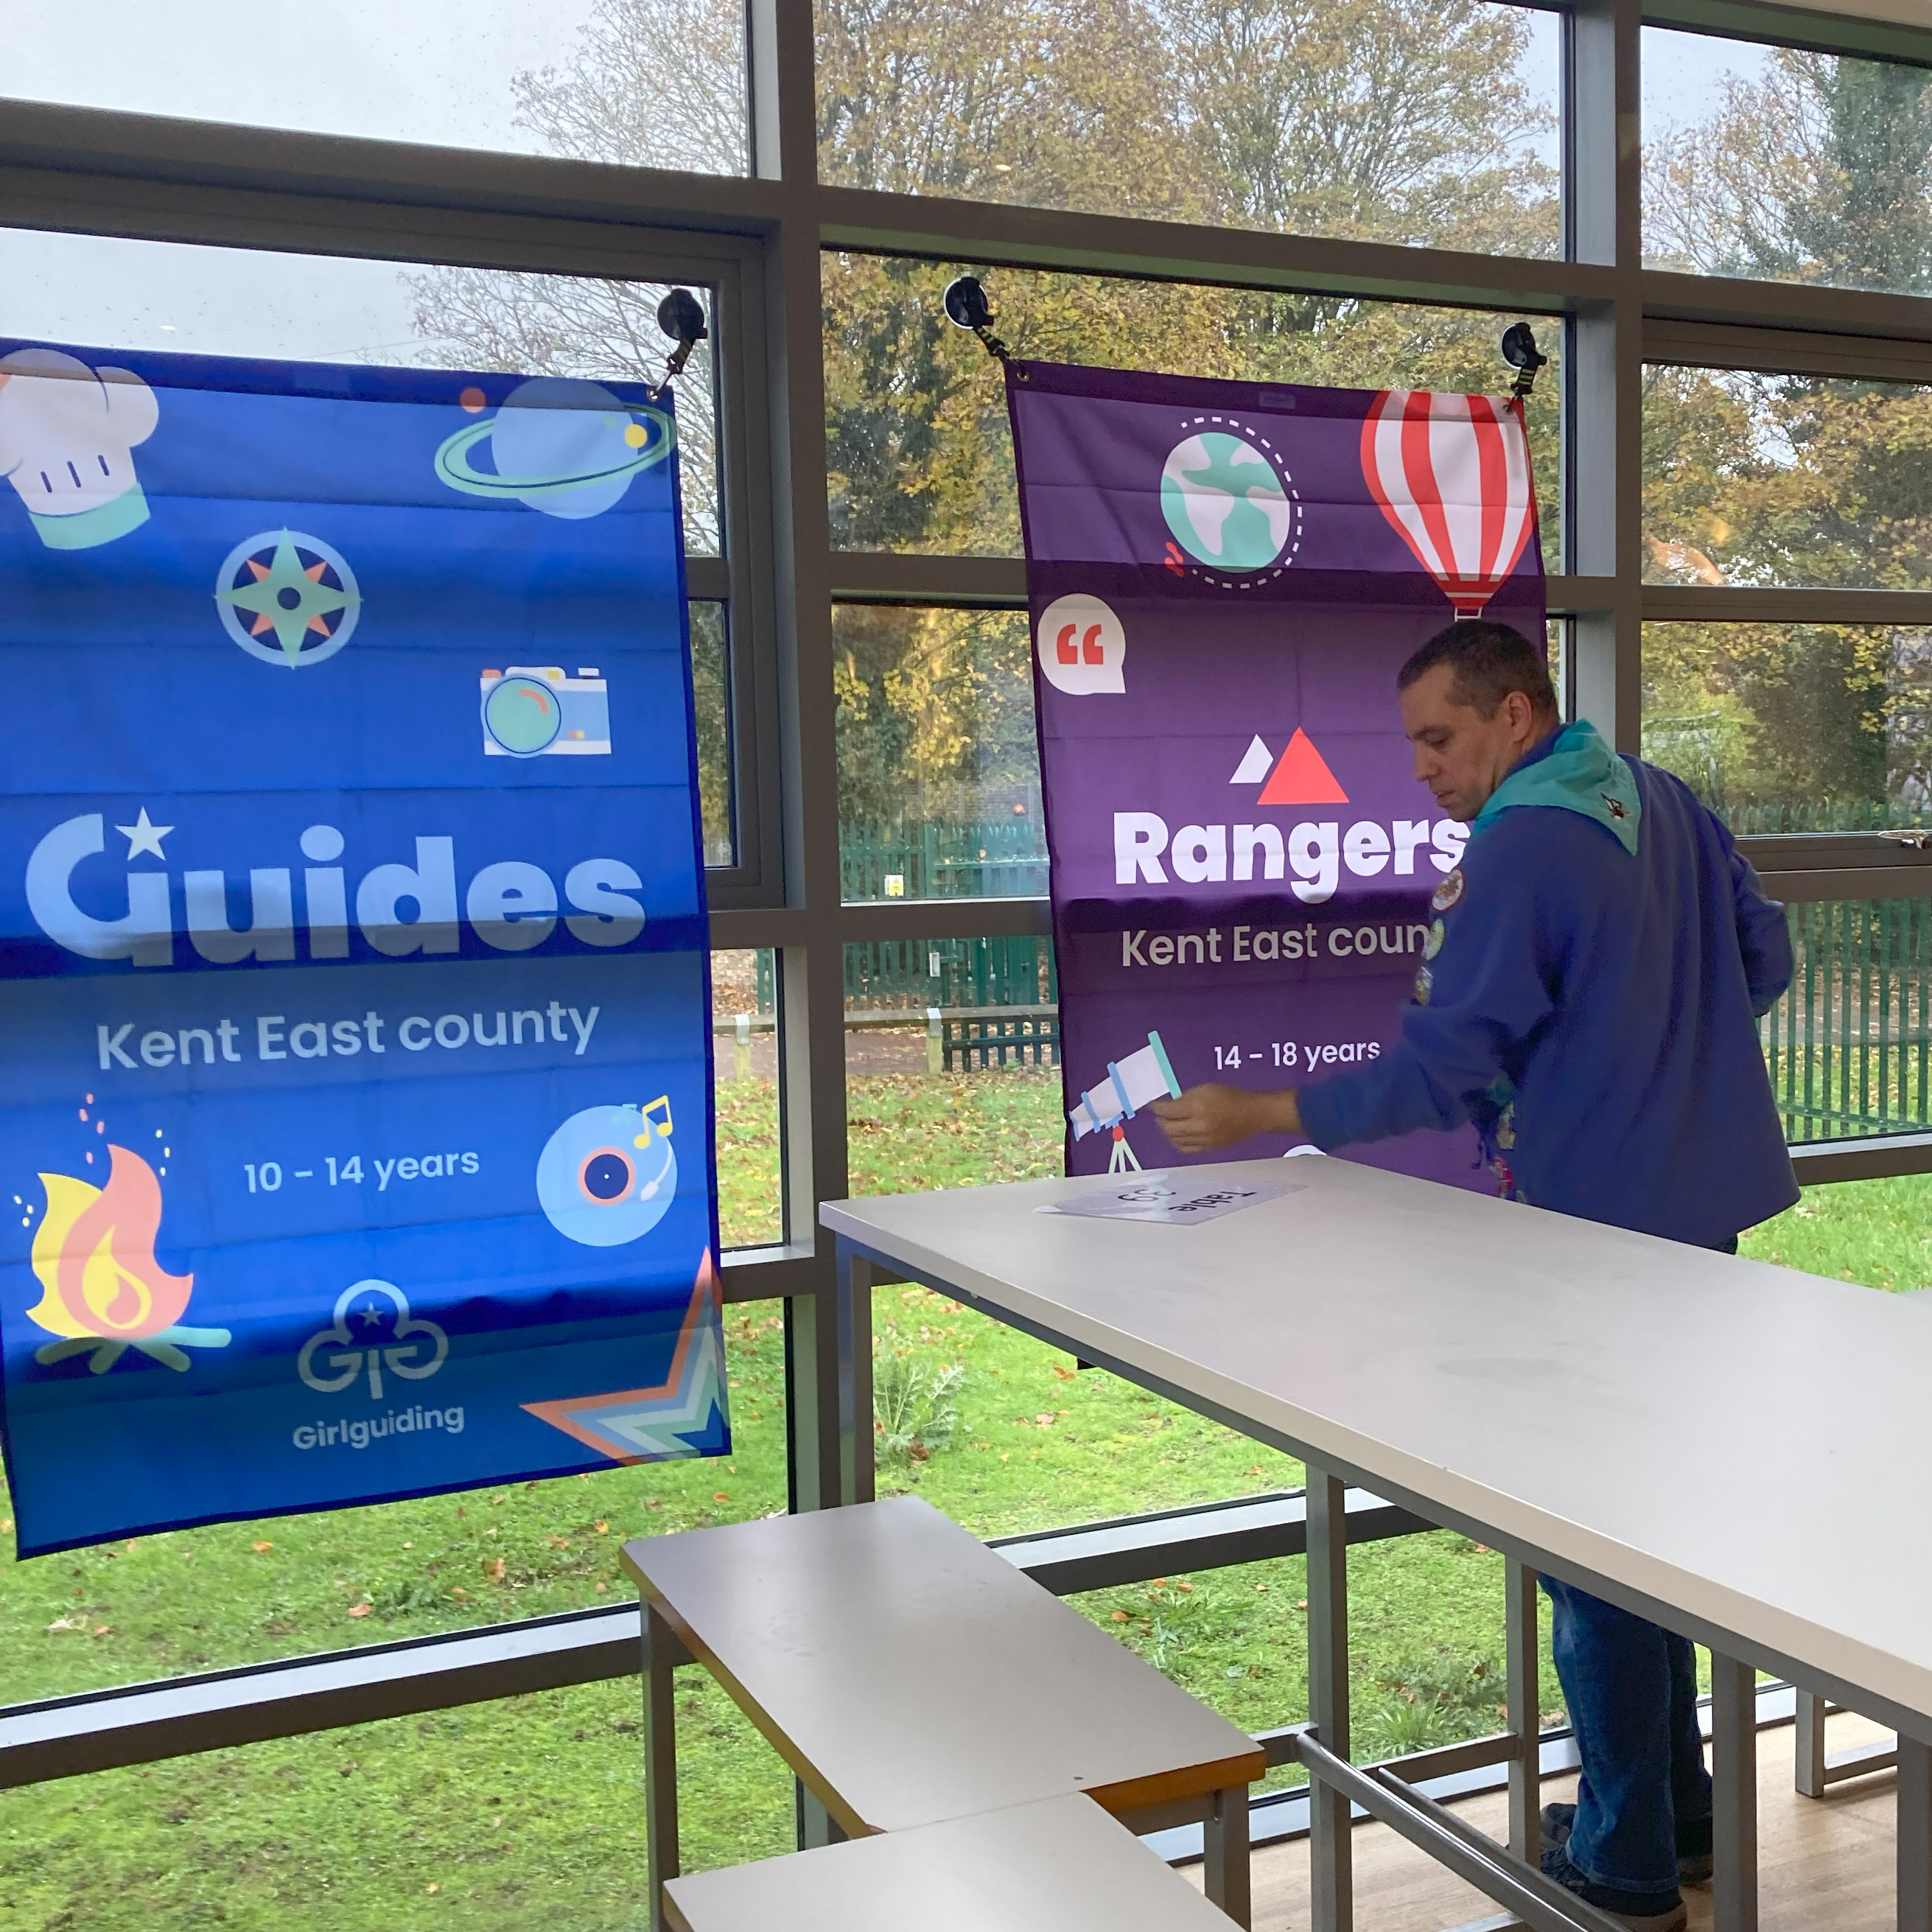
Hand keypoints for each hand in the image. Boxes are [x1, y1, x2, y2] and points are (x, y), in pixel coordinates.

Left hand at [1149, 1084, 1302, 1153]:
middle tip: (1159, 1115)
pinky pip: (1186, 1149)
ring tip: (1167, 1125)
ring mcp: (1203, 1140)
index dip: (1156, 1108)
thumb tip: (1169, 1104)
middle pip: (1168, 1128)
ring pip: (1175, 1141)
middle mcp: (1198, 1126)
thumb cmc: (1230, 1096)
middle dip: (1160, 1121)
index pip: (1167, 1111)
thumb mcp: (1206, 1088)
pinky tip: (1177, 1136)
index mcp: (1197, 1107)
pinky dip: (1177, 1142)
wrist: (1253, 1115)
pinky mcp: (1209, 1149)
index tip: (1152, 1105)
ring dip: (1167, 1133)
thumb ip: (1186, 1096)